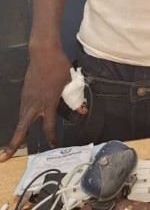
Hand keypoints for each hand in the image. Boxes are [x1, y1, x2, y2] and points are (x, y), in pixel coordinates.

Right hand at [0, 46, 71, 161]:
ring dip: (18, 132)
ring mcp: (27, 98)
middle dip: (14, 143)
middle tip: (6, 157)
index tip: (53, 144)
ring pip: (21, 119)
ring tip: (15, 144)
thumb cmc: (58, 66)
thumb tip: (82, 110)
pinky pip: (23, 110)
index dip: (51, 136)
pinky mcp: (24, 92)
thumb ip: (75, 98)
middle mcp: (34, 103)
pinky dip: (23, 119)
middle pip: (22, 127)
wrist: (43, 52)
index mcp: (48, 102)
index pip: (49, 125)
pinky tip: (26, 122)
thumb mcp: (70, 82)